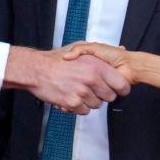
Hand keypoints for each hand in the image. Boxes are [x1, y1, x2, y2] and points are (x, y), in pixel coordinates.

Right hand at [3, 46, 129, 114]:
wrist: (38, 70)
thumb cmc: (57, 59)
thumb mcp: (81, 48)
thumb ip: (103, 51)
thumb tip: (122, 50)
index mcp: (96, 66)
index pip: (121, 84)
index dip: (120, 88)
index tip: (116, 88)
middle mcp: (91, 80)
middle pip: (110, 97)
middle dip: (103, 94)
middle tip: (93, 88)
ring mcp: (82, 92)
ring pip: (96, 105)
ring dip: (90, 100)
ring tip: (79, 90)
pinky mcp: (73, 103)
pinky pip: (84, 111)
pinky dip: (79, 106)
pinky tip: (72, 96)